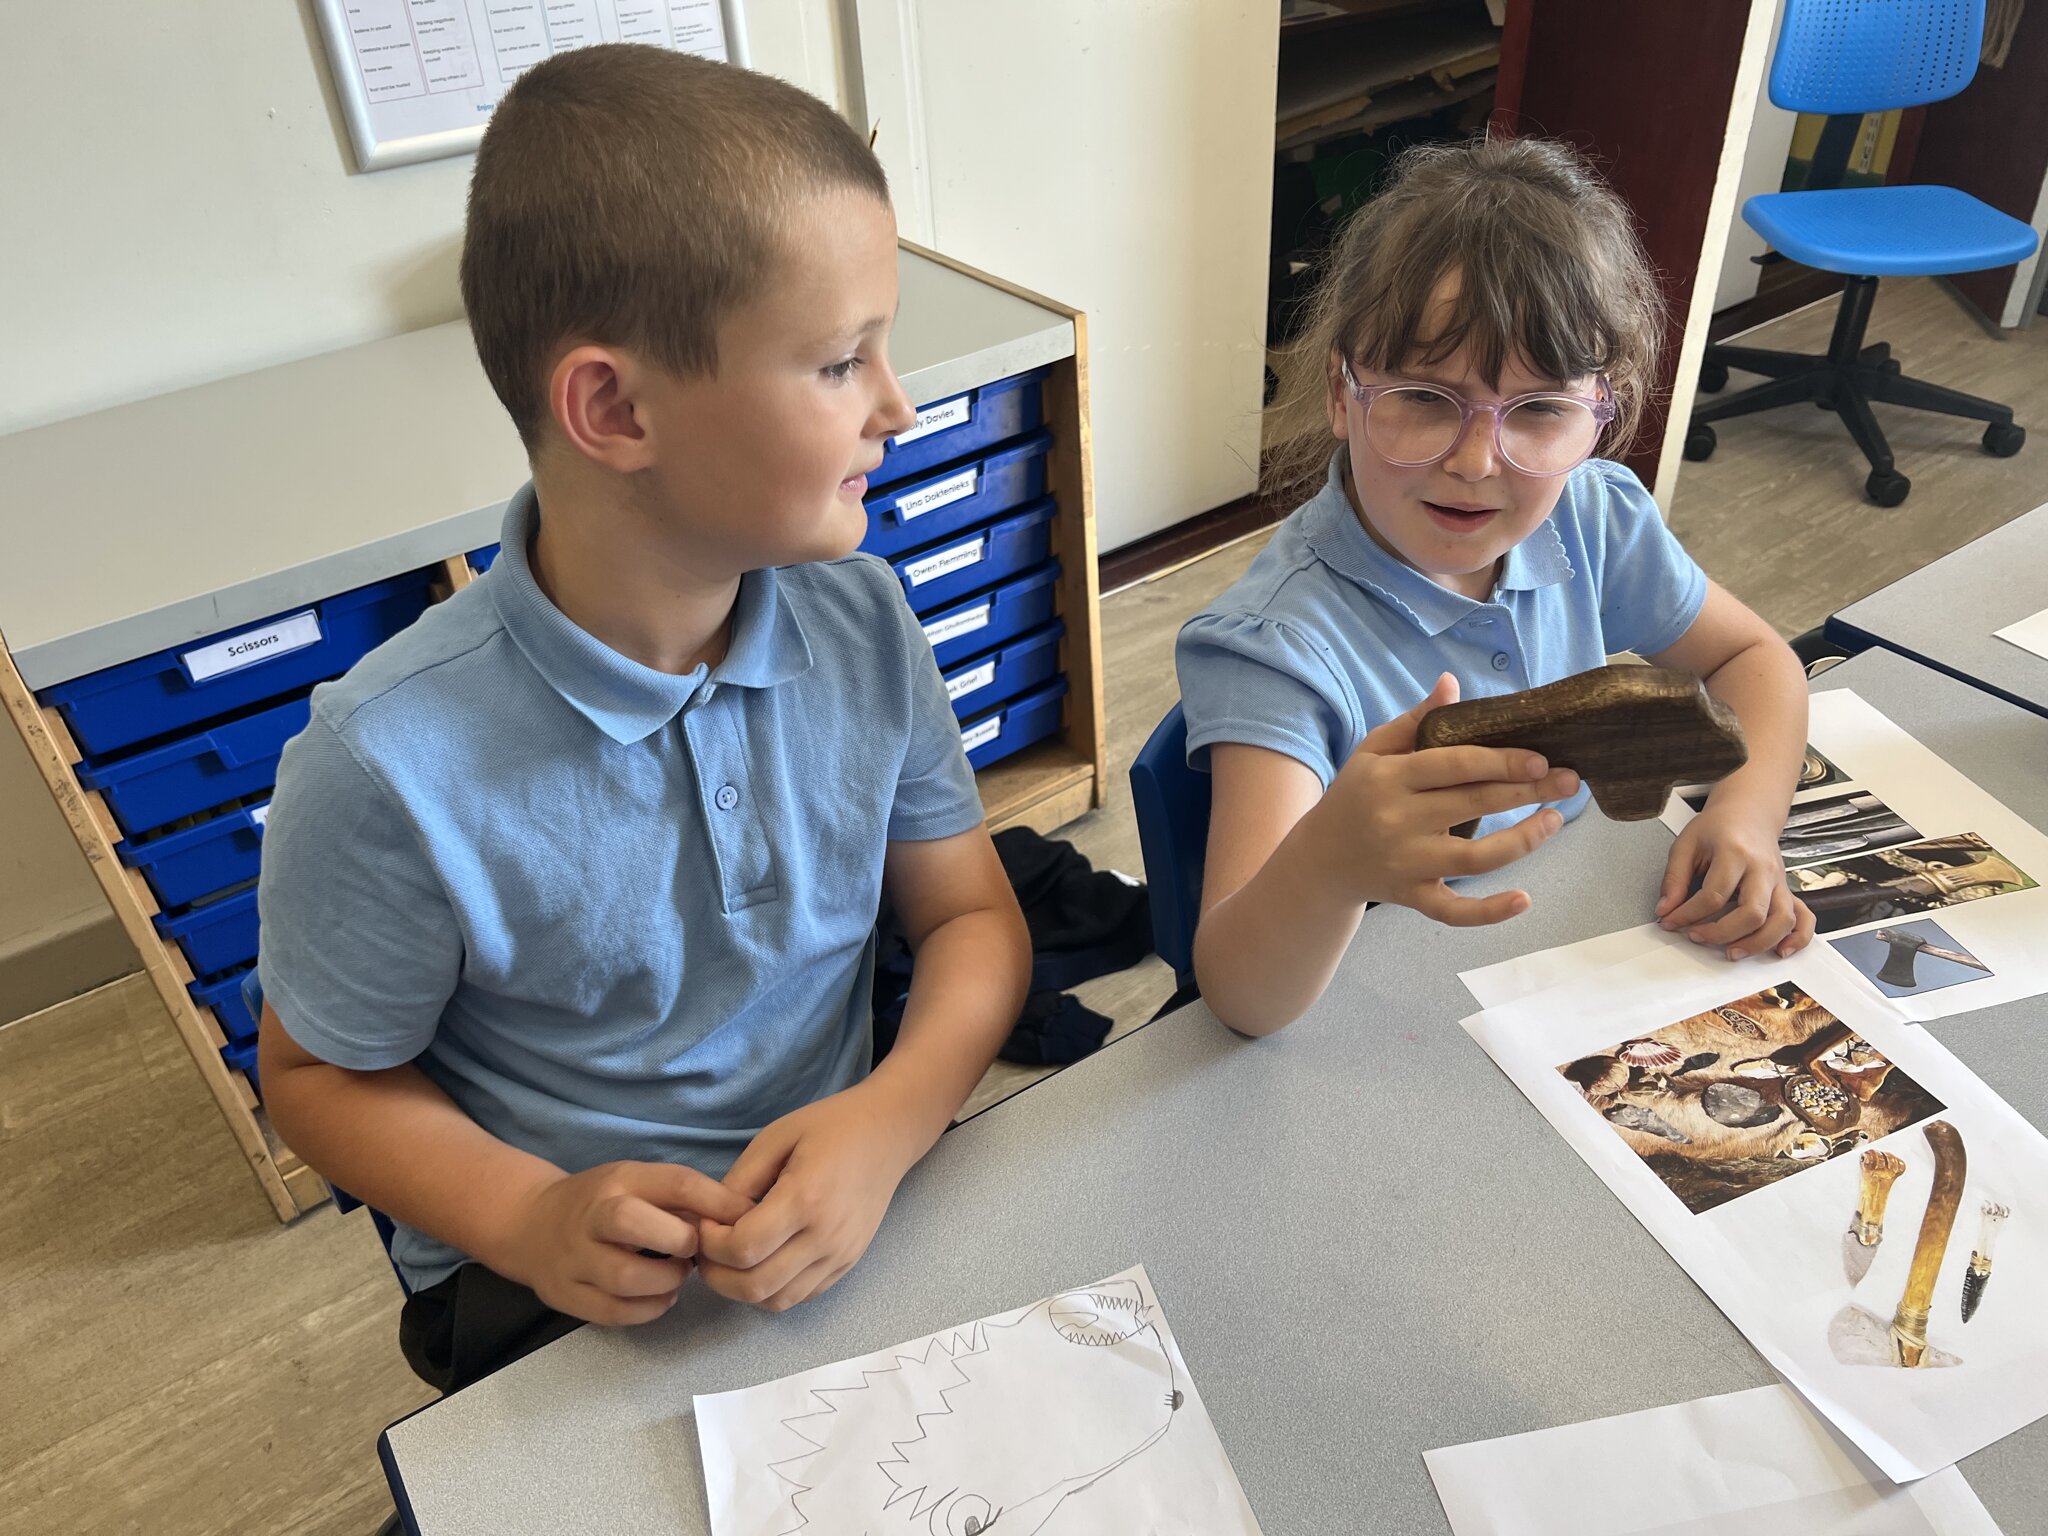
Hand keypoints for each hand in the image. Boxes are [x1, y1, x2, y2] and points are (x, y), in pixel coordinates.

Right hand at [493, 1160, 755, 1325]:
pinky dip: (648, 1310)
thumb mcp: (638, 1182)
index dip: (717, 1201)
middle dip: (677, 1240)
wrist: (529, 1224)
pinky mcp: (565, 1296)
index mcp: (618, 1179)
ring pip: (623, 1276)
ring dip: (665, 1281)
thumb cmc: (603, 1202)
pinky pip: (613, 1312)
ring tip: (678, 1276)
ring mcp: (573, 1258)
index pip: (673, 1182)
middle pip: (630, 1221)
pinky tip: (660, 1297)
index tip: (745, 1218)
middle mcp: (590, 1215)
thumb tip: (743, 1216)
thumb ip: (683, 1198)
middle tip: (693, 1250)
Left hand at [696, 1080, 926, 1312]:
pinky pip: (801, 1296)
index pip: (743, 1248)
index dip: (710, 1244)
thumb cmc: (830, 1126)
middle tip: (707, 1249)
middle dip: (717, 1275)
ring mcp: (840, 1255)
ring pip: (777, 1300)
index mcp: (805, 1198)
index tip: (705, 1222)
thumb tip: (712, 1220)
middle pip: (755, 1285)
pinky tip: (762, 1262)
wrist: (888, 1133)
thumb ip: (739, 1181)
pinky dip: (772, 1290)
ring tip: (731, 1260)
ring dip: (742, 1289)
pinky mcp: (848, 1264)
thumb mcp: (776, 1138)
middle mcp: (826, 1236)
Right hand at [1312, 673, 1581, 924]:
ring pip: (1474, 859)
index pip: (1452, 765)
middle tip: (1570, 780)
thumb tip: (1452, 683)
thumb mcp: (1374, 751)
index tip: (1540, 758)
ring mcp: (1407, 863)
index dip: (1499, 761)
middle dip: (1528, 791)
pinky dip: (1489, 912)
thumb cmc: (1356, 795)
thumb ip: (1415, 720)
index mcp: (1389, 778)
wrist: (1320, 859)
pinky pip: (1454, 911)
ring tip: (1555, 821)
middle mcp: (1398, 821)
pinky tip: (1524, 900)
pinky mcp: (1413, 896)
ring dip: (1522, 841)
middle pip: (1473, 805)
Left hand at [1657, 790, 1815, 960]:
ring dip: (1757, 943)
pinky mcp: (1787, 891)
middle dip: (1722, 933)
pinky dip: (1797, 938)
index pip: (1713, 895)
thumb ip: (1674, 878)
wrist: (1748, 813)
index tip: (1670, 921)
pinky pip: (1803, 918)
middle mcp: (1762, 869)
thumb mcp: (1686, 844)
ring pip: (1781, 920)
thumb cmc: (1719, 827)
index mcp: (1735, 853)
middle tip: (1697, 937)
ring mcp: (1779, 882)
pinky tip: (1780, 951)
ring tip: (1731, 952)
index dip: (1687, 914)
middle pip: (1753, 912)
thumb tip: (1665, 909)